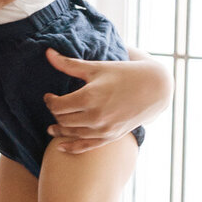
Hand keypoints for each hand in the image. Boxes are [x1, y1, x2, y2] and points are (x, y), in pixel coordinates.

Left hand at [43, 49, 172, 150]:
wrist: (153, 88)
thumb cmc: (124, 74)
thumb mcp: (96, 67)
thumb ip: (69, 64)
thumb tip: (47, 53)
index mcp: (90, 97)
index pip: (58, 105)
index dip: (49, 101)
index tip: (49, 96)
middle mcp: (95, 116)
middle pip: (63, 119)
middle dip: (55, 113)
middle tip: (54, 106)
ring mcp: (104, 129)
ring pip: (72, 133)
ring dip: (60, 130)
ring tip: (52, 126)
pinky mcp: (111, 136)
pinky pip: (86, 146)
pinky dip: (72, 147)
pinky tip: (61, 147)